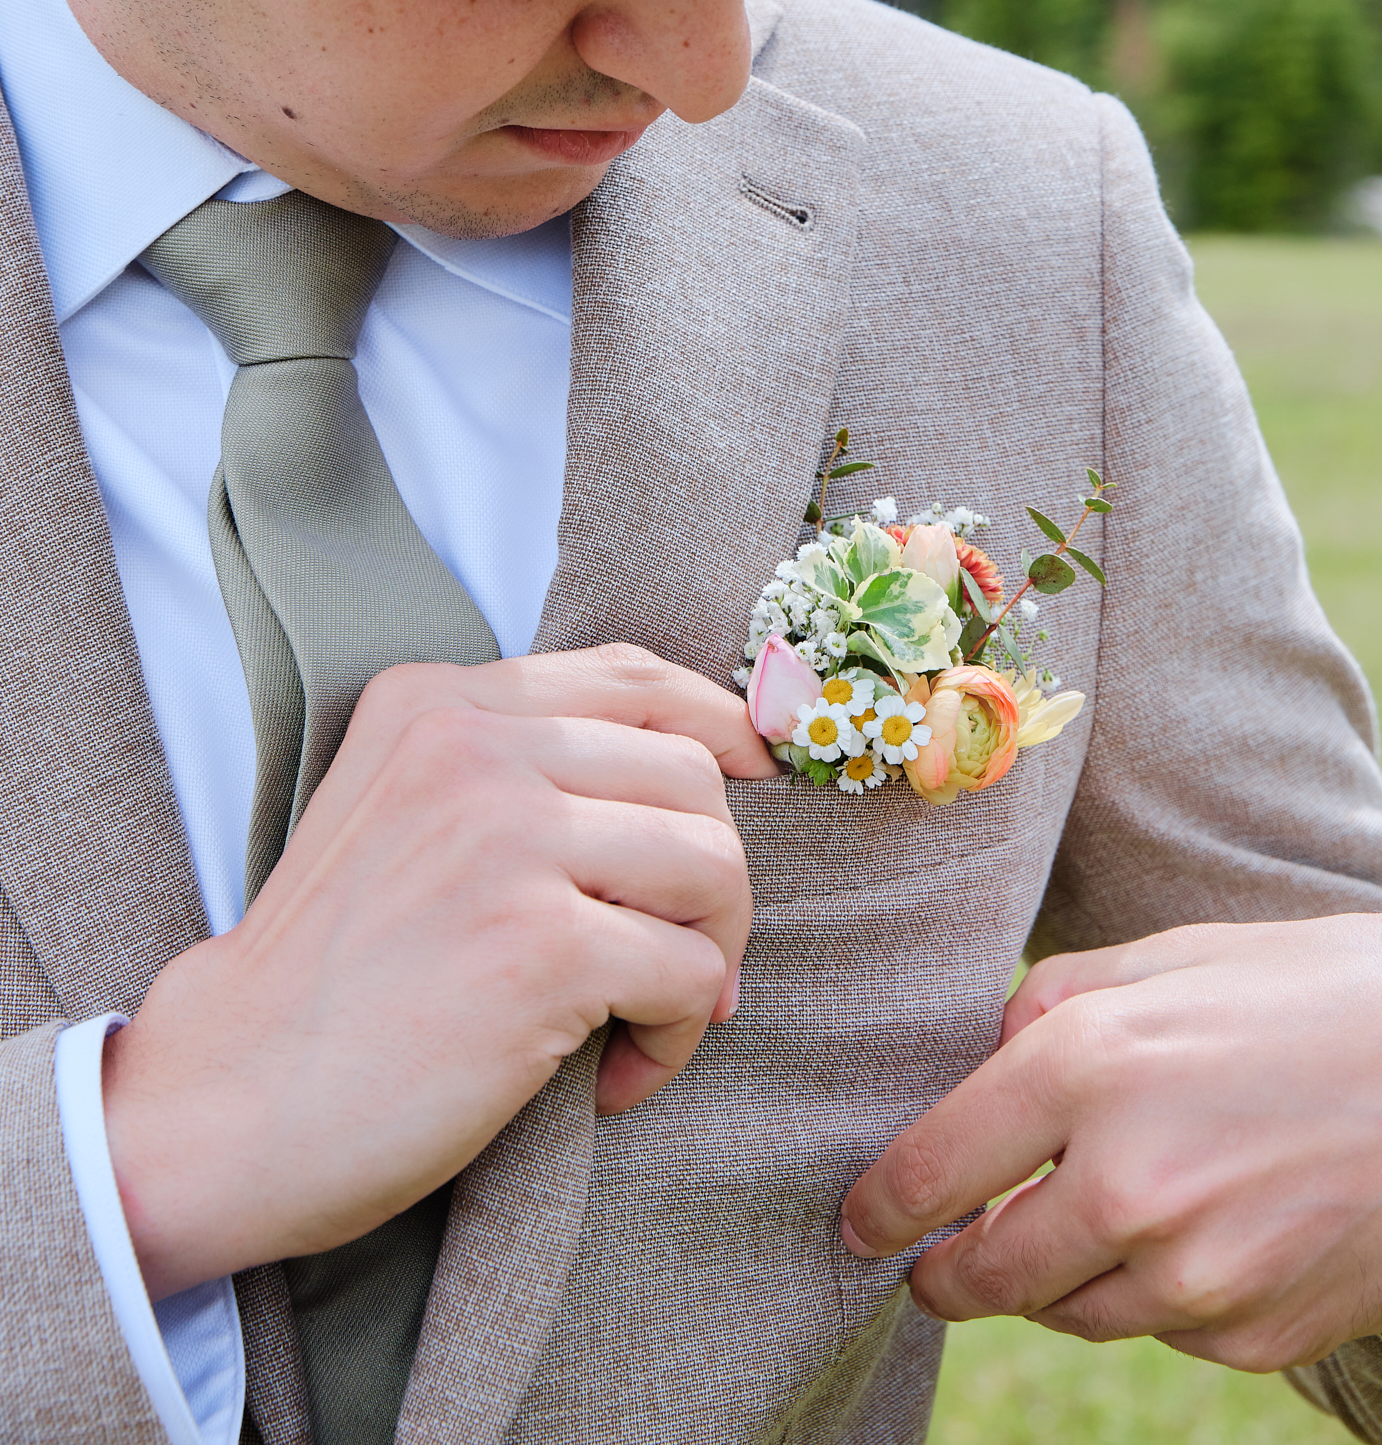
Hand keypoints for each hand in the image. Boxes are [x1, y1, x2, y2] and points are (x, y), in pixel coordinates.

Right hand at [104, 644, 776, 1298]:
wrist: (223, 1103)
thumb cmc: (328, 980)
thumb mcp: (399, 813)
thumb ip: (513, 768)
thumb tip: (708, 772)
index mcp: (437, 701)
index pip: (630, 675)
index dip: (717, 722)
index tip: (759, 774)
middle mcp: (472, 747)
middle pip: (691, 775)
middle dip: (713, 880)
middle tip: (675, 966)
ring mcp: (505, 839)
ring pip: (711, 863)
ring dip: (707, 957)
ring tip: (647, 1022)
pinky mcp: (538, 945)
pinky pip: (688, 972)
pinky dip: (675, 1036)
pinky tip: (613, 1079)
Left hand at [840, 912, 1381, 1370]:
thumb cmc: (1312, 990)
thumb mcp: (1167, 958)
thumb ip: (1051, 1010)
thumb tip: (976, 1070)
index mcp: (1091, 1065)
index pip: (931, 1169)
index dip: (880, 1208)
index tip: (859, 1223)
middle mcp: (1131, 1186)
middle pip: (981, 1273)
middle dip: (946, 1270)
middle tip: (933, 1259)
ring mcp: (1198, 1278)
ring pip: (1070, 1310)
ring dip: (1057, 1276)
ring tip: (1092, 1214)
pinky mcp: (1257, 1338)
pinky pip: (1163, 1329)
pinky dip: (1156, 1292)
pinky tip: (1200, 1227)